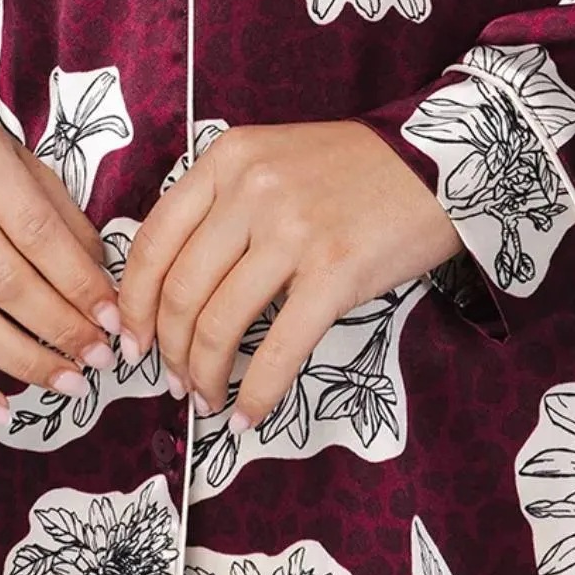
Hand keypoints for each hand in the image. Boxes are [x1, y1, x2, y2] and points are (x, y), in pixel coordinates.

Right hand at [0, 100, 120, 421]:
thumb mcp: (13, 156)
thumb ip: (57, 213)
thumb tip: (100, 280)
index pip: (37, 233)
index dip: (79, 282)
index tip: (114, 317)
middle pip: (5, 282)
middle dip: (61, 328)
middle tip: (100, 357)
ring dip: (24, 361)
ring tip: (68, 382)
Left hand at [114, 121, 463, 429]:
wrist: (441, 165)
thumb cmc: (356, 171)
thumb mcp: (274, 161)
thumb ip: (224, 204)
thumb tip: (176, 284)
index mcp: (228, 160)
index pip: (153, 241)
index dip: (133, 302)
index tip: (133, 338)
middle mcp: (252, 190)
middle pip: (181, 290)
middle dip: (169, 350)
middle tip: (176, 381)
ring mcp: (293, 231)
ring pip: (220, 323)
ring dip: (205, 376)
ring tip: (208, 399)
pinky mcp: (335, 274)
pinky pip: (278, 349)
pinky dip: (257, 392)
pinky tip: (248, 413)